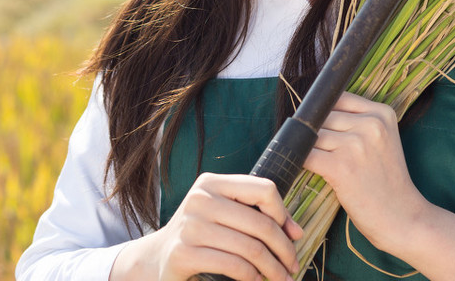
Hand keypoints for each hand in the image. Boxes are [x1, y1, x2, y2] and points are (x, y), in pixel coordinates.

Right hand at [110, 172, 303, 280]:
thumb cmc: (201, 236)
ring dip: (273, 269)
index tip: (291, 235)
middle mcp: (199, 199)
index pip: (263, 189)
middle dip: (284, 250)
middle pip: (261, 223)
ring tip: (281, 278)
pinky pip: (234, 266)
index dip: (283, 213)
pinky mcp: (184, 254)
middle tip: (293, 267)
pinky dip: (253, 277)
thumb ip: (257, 216)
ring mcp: (190, 226)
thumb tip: (297, 232)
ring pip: (251, 248)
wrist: (158, 258)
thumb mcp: (225, 216)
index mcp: (211, 183)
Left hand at [302, 93, 454, 280]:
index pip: (336, 98)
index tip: (328, 131)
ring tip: (324, 165)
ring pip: (311, 136)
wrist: (403, 217)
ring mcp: (356, 145)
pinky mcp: (341, 167)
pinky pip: (306, 156)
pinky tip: (313, 172)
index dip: (325, 114)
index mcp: (382, 112)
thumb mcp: (382, 140)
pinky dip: (302, 163)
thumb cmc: (386, 181)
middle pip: (322, 117)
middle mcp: (370, 124)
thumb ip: (356, 121)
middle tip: (326, 154)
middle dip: (316, 134)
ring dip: (308, 150)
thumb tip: (312, 110)